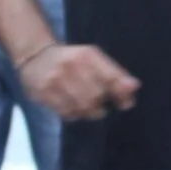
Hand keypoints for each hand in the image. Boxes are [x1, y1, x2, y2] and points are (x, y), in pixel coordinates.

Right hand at [21, 43, 137, 121]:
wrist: (35, 55)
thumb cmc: (72, 60)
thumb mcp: (94, 60)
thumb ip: (115, 75)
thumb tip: (135, 88)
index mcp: (88, 55)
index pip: (111, 78)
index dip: (121, 93)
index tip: (126, 103)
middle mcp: (71, 65)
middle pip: (97, 96)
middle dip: (101, 103)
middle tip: (98, 103)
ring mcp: (56, 79)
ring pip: (82, 107)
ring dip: (88, 111)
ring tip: (85, 106)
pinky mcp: (43, 92)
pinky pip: (66, 112)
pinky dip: (73, 114)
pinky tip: (72, 107)